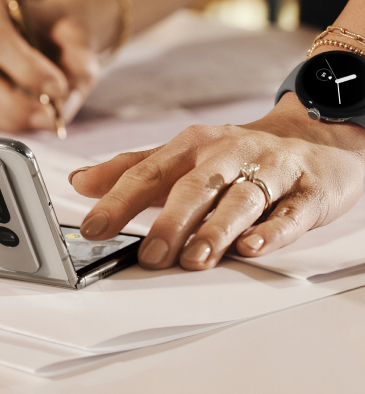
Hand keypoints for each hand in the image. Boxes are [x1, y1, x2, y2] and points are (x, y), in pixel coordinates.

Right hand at [0, 0, 101, 131]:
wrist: (52, 40)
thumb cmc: (58, 35)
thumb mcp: (79, 40)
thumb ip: (78, 63)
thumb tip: (63, 101)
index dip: (25, 69)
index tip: (57, 88)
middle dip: (18, 102)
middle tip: (52, 113)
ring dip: (15, 117)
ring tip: (47, 117)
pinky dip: (8, 123)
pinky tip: (32, 117)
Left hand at [70, 93, 364, 269]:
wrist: (313, 135)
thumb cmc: (236, 152)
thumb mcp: (181, 155)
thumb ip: (131, 170)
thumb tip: (80, 181)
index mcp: (191, 147)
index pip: (148, 172)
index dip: (118, 200)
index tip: (93, 228)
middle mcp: (227, 154)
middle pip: (194, 187)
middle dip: (170, 221)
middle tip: (151, 255)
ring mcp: (269, 171)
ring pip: (240, 200)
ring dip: (217, 230)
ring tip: (196, 258)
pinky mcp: (307, 191)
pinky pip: (289, 212)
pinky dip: (272, 231)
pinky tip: (253, 246)